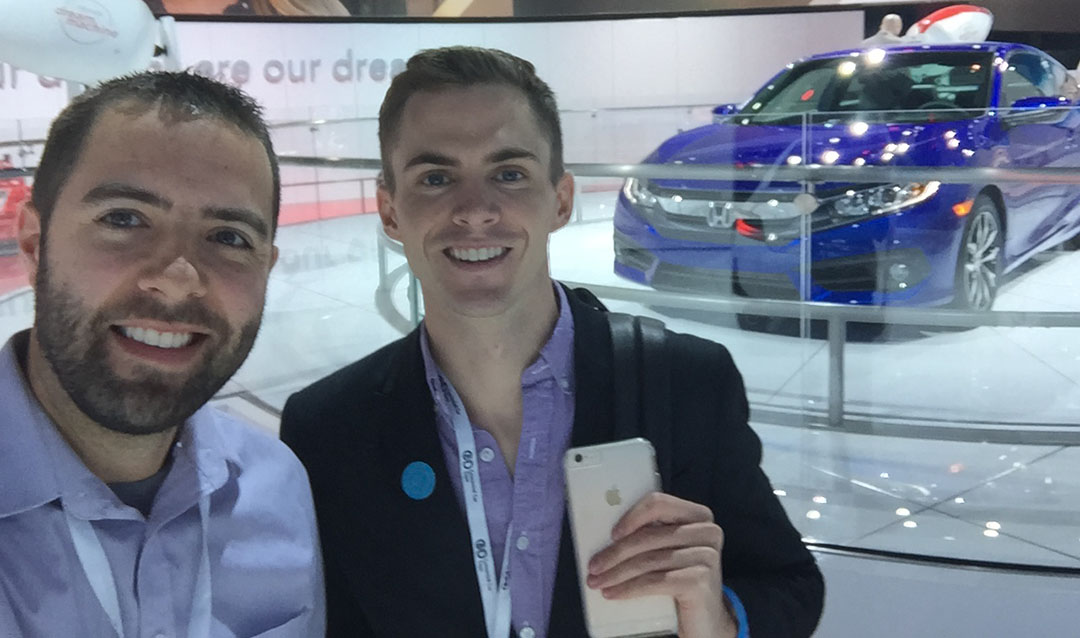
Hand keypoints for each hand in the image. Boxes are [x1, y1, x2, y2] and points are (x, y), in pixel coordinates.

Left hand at [586, 492, 737, 637]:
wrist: (706, 619)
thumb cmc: (681, 580)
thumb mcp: (669, 552)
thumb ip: (650, 535)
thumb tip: (605, 535)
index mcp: (698, 516)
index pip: (658, 503)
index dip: (632, 516)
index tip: (612, 534)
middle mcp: (707, 532)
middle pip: (649, 535)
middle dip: (615, 552)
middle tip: (593, 566)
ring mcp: (706, 556)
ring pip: (649, 560)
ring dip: (616, 573)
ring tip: (598, 582)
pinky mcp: (700, 581)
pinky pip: (654, 581)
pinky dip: (629, 588)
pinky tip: (614, 593)